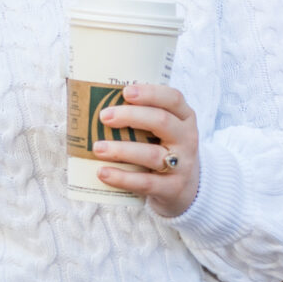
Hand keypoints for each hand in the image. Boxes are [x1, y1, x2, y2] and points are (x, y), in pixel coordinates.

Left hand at [94, 81, 199, 217]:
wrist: (188, 190)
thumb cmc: (165, 150)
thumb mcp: (165, 131)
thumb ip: (143, 117)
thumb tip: (95, 101)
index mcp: (185, 118)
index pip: (173, 99)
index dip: (150, 93)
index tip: (125, 91)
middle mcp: (187, 139)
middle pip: (161, 122)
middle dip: (130, 116)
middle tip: (103, 116)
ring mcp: (182, 165)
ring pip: (152, 154)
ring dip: (121, 150)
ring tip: (97, 147)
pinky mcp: (172, 189)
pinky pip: (145, 183)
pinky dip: (122, 177)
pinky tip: (102, 173)